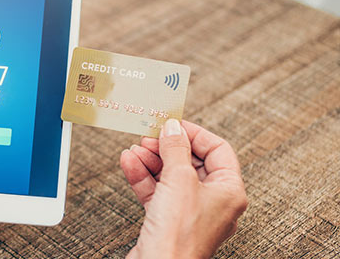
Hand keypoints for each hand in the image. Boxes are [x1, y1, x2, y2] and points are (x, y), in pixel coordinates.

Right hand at [120, 119, 247, 258]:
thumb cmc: (179, 234)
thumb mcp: (179, 179)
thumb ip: (176, 150)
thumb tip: (173, 129)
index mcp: (229, 191)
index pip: (218, 150)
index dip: (194, 134)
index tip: (174, 124)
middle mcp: (213, 202)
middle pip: (191, 162)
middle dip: (167, 148)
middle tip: (149, 136)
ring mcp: (190, 213)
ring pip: (171, 177)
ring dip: (151, 160)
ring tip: (134, 149)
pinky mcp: (169, 221)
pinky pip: (158, 192)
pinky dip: (143, 177)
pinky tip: (129, 163)